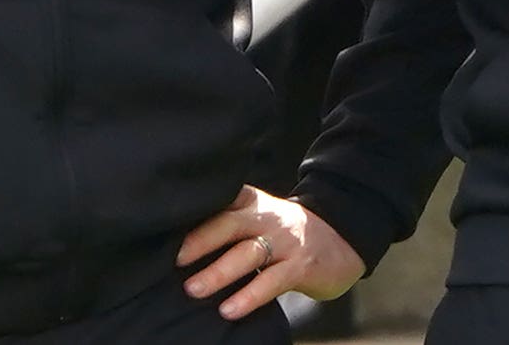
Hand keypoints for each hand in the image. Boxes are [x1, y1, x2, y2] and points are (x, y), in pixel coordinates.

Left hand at [177, 185, 365, 322]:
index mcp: (252, 202)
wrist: (342, 237)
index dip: (195, 210)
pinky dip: (249, 295)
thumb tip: (178, 243)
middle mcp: (267, 216)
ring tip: (193, 289)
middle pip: (229, 224)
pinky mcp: (300, 266)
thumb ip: (228, 223)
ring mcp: (285, 241)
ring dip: (219, 271)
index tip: (166, 223)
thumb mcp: (259, 217)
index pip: (221, 200)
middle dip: (200, 241)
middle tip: (173, 260)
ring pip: (248, 253)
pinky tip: (229, 309)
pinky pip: (271, 281)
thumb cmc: (286, 233)